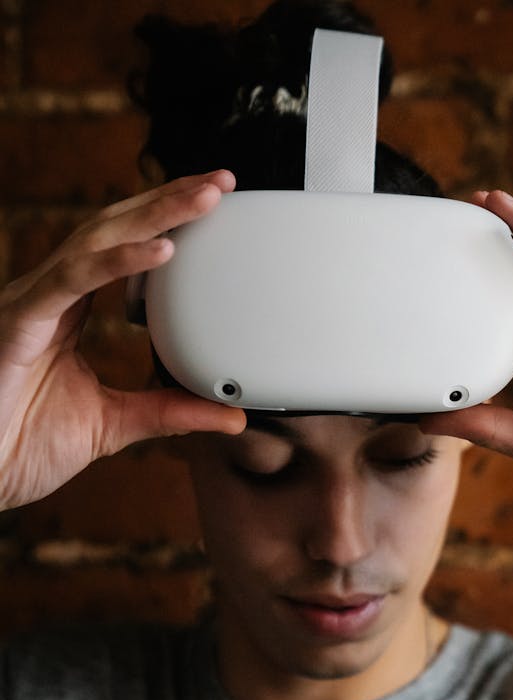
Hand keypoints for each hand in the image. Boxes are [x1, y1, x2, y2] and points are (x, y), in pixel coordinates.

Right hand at [0, 170, 245, 511]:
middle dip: (168, 200)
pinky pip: (73, 279)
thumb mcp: (114, 424)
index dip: (165, 221)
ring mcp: (33, 301)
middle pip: (115, 228)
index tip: (215, 206)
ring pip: (97, 239)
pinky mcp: (20, 320)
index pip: (123, 248)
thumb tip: (231, 415)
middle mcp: (51, 294)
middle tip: (223, 182)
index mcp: (69, 309)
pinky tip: (163, 250)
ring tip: (204, 199)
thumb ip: (169, 412)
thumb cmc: (21, 444)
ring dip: (154, 215)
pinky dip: (118, 261)